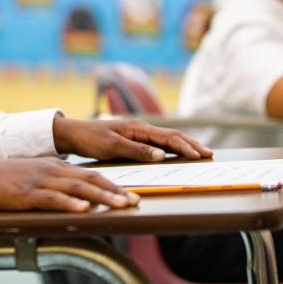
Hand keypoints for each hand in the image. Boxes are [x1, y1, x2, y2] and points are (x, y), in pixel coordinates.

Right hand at [0, 157, 139, 211]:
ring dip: (101, 197)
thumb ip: (57, 184)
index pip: (91, 175)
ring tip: (119, 205)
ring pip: (77, 188)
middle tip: (134, 201)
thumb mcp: (36, 176)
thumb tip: (78, 197)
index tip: (131, 195)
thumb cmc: (8, 179)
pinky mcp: (27, 194)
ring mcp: (41, 182)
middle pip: (90, 180)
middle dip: (115, 191)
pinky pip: (53, 199)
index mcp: (56, 167)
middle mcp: (53, 171)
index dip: (113, 185)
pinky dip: (70, 204)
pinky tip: (83, 209)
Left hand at [52, 117, 212, 160]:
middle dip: (191, 144)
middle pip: (172, 135)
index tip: (200, 155)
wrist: (73, 133)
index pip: (168, 137)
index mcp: (138, 127)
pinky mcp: (134, 138)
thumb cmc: (89, 139)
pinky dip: (172, 146)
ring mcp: (138, 132)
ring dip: (184, 144)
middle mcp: (141, 127)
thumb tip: (161, 156)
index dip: (185, 147)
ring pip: (167, 138)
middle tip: (209, 153)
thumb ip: (136, 150)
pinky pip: (158, 141)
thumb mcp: (111, 146)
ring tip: (200, 151)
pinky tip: (178, 152)